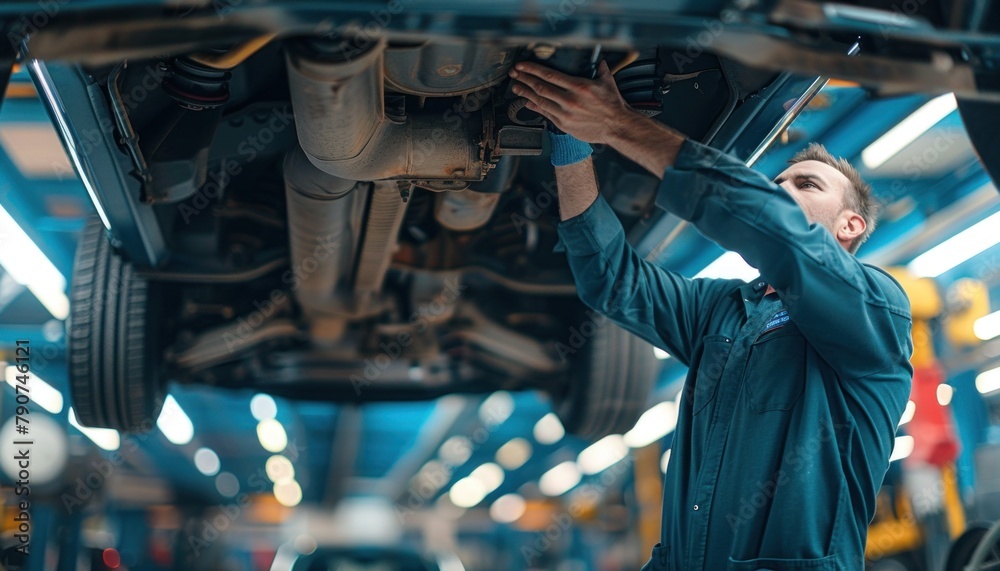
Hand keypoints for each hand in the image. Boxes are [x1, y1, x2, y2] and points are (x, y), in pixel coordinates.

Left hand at [509, 60, 638, 144]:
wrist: (617, 127)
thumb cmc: (613, 104)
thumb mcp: (608, 82)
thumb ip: (601, 69)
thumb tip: (600, 60)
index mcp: (579, 86)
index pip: (550, 75)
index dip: (533, 69)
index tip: (522, 65)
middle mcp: (570, 100)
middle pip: (541, 87)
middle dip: (525, 79)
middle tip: (514, 73)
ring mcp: (565, 114)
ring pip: (540, 101)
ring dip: (526, 93)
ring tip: (515, 86)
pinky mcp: (564, 125)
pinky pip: (546, 114)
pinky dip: (535, 107)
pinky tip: (527, 102)